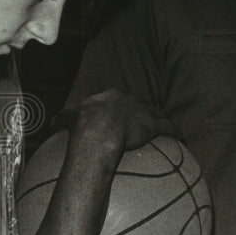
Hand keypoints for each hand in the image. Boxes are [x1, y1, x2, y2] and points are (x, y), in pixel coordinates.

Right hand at [53, 88, 180, 157]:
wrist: (97, 132)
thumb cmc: (83, 125)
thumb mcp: (69, 117)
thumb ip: (63, 118)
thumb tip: (53, 121)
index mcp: (111, 96)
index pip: (119, 98)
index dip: (121, 106)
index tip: (121, 113)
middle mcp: (130, 100)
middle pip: (139, 104)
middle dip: (142, 111)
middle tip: (142, 120)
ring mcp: (144, 111)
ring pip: (156, 114)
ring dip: (160, 120)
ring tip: (163, 126)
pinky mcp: (154, 124)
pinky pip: (169, 128)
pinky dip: (176, 132)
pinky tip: (182, 138)